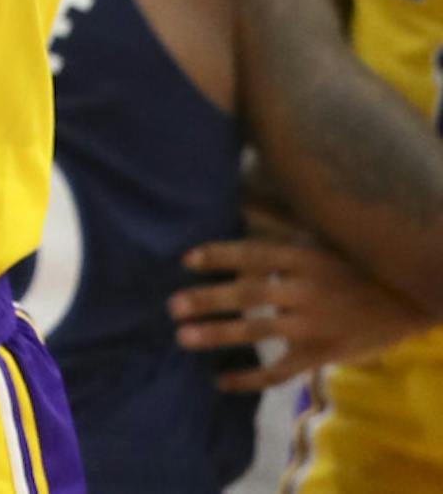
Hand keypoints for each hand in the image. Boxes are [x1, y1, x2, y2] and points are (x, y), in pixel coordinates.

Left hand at [171, 232, 435, 390]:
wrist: (403, 300)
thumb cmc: (352, 260)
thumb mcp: (317, 234)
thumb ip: (276, 219)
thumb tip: (235, 194)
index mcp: (302, 257)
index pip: (253, 254)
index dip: (218, 255)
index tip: (185, 259)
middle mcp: (304, 290)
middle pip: (249, 295)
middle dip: (208, 300)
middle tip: (172, 306)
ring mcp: (312, 326)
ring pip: (258, 332)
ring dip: (218, 335)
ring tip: (183, 338)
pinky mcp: (320, 355)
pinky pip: (280, 371)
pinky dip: (249, 379)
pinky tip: (221, 382)